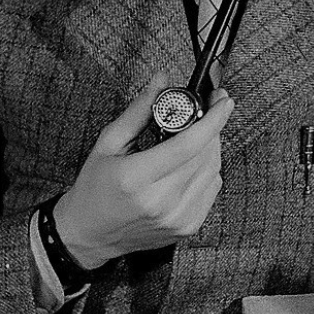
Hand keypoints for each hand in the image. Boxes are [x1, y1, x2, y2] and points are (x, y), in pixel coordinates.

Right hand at [53, 72, 233, 268]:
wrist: (89, 234)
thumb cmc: (94, 187)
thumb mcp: (109, 143)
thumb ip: (139, 110)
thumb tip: (161, 80)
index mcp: (136, 178)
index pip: (187, 145)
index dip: (212, 120)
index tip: (223, 101)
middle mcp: (160, 202)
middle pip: (205, 156)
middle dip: (212, 129)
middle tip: (207, 112)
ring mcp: (176, 218)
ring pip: (213, 171)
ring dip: (211, 148)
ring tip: (194, 138)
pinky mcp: (187, 227)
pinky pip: (212, 189)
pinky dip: (208, 170)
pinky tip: (191, 164)